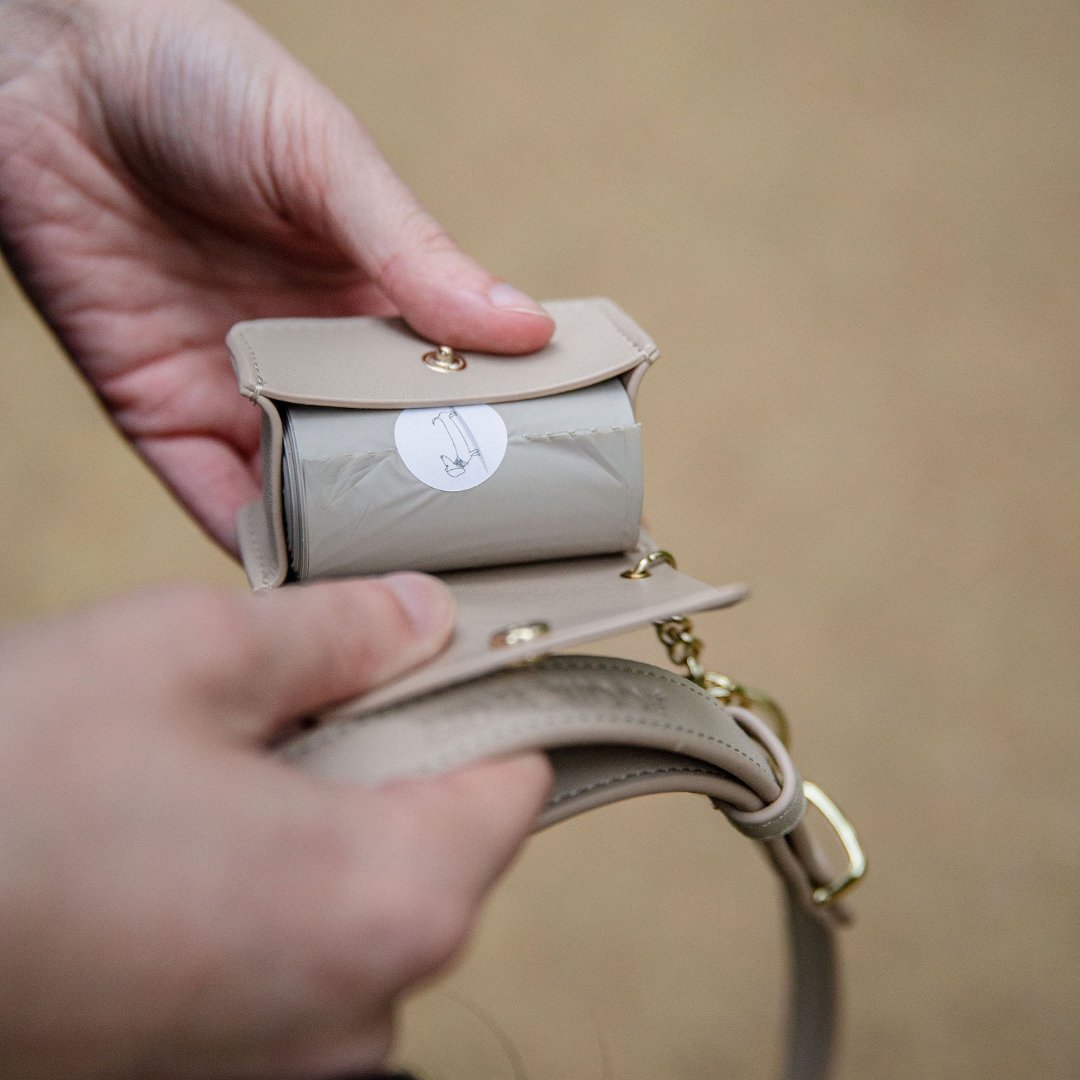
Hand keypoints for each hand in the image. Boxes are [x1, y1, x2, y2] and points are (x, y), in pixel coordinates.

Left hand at [0, 0, 553, 549]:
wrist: (51, 65)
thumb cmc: (205, 79)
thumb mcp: (330, 161)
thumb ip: (417, 254)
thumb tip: (527, 330)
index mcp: (368, 298)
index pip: (443, 387)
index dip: (486, 438)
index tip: (539, 490)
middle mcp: (310, 356)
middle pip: (376, 455)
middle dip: (421, 508)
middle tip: (476, 565)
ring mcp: (237, 389)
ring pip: (303, 491)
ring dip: (343, 539)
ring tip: (396, 589)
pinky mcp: (159, 409)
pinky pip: (211, 493)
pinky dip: (253, 538)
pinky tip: (301, 574)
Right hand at [0, 573, 551, 1078]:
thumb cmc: (5, 789)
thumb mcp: (189, 653)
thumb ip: (341, 630)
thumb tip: (424, 615)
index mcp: (391, 899)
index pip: (516, 776)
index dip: (484, 697)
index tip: (437, 651)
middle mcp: (365, 1004)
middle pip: (449, 836)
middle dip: (394, 751)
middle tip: (299, 691)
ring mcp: (296, 1053)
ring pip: (374, 886)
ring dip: (330, 810)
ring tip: (223, 761)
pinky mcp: (228, 1062)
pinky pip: (307, 940)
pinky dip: (280, 874)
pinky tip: (190, 829)